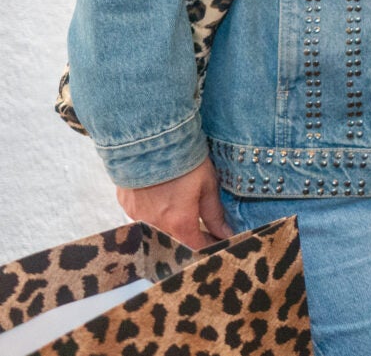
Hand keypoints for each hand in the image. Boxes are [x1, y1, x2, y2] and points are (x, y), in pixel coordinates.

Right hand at [115, 159, 230, 249]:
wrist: (150, 140)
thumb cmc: (184, 160)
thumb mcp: (207, 185)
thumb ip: (215, 214)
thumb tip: (226, 233)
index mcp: (179, 222)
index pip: (196, 248)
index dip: (209, 247)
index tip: (218, 241)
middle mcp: (155, 225)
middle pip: (176, 241)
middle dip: (191, 237)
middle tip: (204, 226)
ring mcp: (137, 216)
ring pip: (158, 230)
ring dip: (171, 225)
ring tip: (181, 206)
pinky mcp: (126, 205)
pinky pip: (142, 217)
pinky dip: (154, 213)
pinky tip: (162, 198)